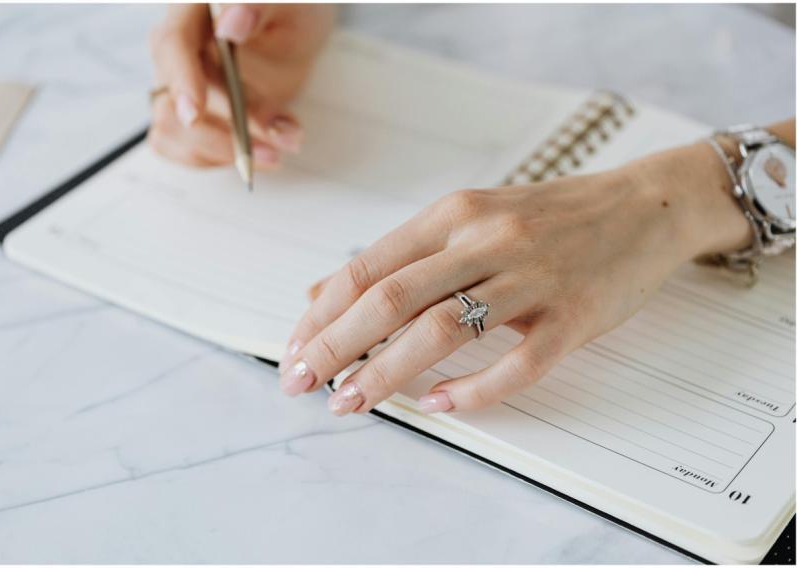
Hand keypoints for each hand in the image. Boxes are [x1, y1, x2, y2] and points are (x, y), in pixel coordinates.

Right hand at [148, 4, 334, 167]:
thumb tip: (231, 23)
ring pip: (175, 130)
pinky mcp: (197, 115)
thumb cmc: (294, 8)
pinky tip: (259, 150)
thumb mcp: (291, 2)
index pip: (171, 44)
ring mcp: (183, 86)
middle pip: (176, 100)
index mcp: (194, 12)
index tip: (194, 112)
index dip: (180, 79)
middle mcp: (180, 50)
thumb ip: (260, 5)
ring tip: (280, 146)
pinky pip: (184, 148)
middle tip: (282, 137)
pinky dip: (220, 159)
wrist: (301, 29)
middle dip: (230, 128)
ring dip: (226, 150)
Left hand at [277, 141, 752, 414]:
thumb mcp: (468, 217)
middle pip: (392, 298)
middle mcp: (485, 239)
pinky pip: (519, 362)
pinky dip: (475, 389)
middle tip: (300, 382)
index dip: (322, 315)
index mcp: (454, 213)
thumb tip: (323, 293)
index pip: (369, 268)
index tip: (293, 350)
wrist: (645, 205)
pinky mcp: (573, 315)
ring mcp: (532, 277)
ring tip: (350, 401)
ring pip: (443, 330)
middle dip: (335, 346)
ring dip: (387, 373)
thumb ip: (400, 255)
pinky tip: (441, 405)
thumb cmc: (549, 216)